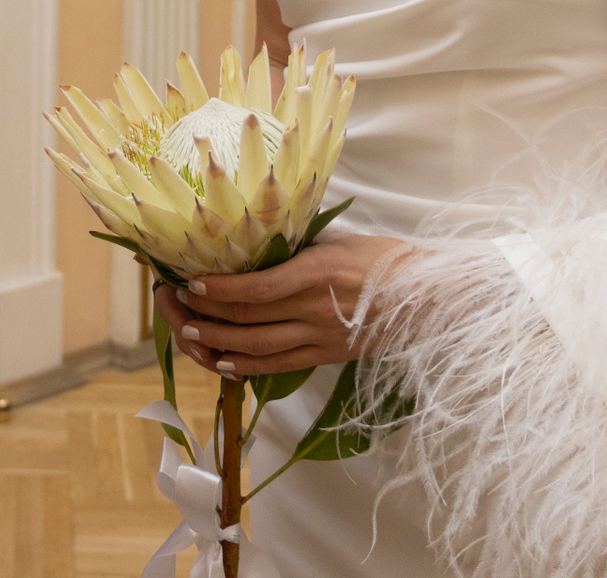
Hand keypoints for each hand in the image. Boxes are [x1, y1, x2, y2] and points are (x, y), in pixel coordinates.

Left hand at [151, 232, 412, 377]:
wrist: (432, 298)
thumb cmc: (387, 259)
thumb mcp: (339, 239)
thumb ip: (297, 245)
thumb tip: (252, 239)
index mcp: (317, 273)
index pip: (254, 289)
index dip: (216, 290)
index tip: (189, 282)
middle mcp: (314, 310)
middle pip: (246, 320)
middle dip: (202, 313)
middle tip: (173, 303)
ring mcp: (321, 339)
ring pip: (256, 349)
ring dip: (215, 343)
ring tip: (188, 332)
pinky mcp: (327, 357)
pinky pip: (278, 366)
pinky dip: (246, 366)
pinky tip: (223, 362)